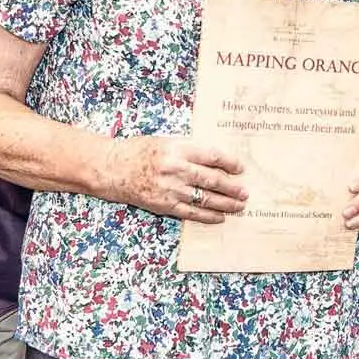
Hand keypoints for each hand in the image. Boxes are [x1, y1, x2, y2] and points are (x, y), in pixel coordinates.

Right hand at [118, 136, 246, 222]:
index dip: (229, 163)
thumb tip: (217, 160)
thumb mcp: (166, 142)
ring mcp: (170, 189)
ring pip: (204, 198)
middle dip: (232, 187)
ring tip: (239, 206)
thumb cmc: (140, 151)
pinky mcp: (164, 205)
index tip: (241, 168)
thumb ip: (189, 150)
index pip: (211, 156)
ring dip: (225, 204)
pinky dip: (208, 216)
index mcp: (177, 149)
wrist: (112, 168)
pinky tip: (220, 217)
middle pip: (211, 179)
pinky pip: (191, 213)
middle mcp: (175, 169)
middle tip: (245, 192)